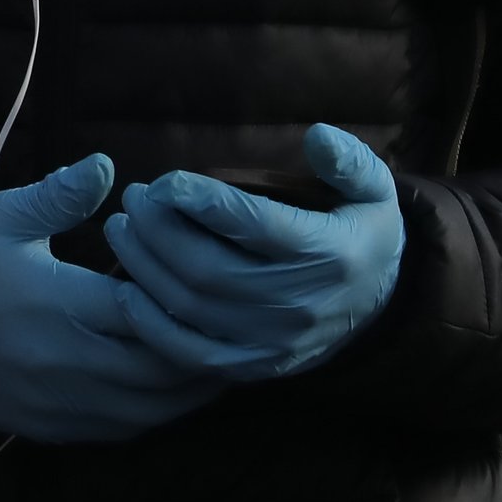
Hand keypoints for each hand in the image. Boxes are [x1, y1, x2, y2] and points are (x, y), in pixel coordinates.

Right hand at [0, 154, 222, 443]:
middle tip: (239, 328)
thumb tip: (106, 165)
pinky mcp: (54, 429)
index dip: (184, 300)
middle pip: (158, 367)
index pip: (142, 309)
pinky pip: (121, 430)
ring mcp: (61, 403)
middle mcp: (66, 361)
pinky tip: (177, 390)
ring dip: (189, 388)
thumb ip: (57, 195)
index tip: (215, 282)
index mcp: (58, 304)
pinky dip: (157, 412)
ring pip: (147, 408)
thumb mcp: (1, 218)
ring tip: (225, 359)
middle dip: (203, 350)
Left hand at [103, 125, 404, 382]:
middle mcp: (300, 302)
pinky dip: (152, 325)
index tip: (165, 181)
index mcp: (329, 253)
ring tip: (120, 228)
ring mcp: (275, 341)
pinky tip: (127, 291)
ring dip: (145, 267)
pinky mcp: (255, 366)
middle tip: (133, 198)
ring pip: (192, 307)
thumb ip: (348, 159)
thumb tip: (317, 134)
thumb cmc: (362, 232)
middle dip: (159, 230)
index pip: (254, 225)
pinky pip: (191, 353)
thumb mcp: (374, 188)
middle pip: (209, 268)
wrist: (380, 306)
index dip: (201, 201)